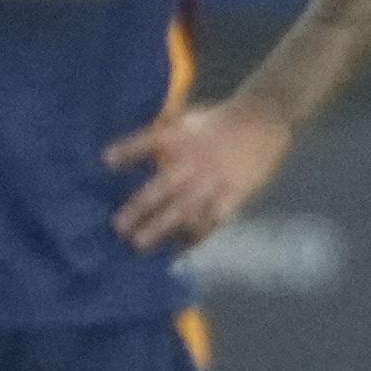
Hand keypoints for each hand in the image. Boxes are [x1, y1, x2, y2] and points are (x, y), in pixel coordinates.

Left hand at [105, 90, 296, 254]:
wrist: (264, 119)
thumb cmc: (219, 121)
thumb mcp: (189, 119)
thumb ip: (162, 134)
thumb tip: (126, 149)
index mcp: (182, 136)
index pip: (150, 140)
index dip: (129, 150)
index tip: (106, 160)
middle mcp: (195, 159)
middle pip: (163, 184)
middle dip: (139, 206)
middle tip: (117, 227)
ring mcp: (214, 179)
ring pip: (185, 207)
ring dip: (161, 227)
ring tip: (140, 244)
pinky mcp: (234, 193)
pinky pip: (212, 219)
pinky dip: (196, 236)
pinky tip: (180, 251)